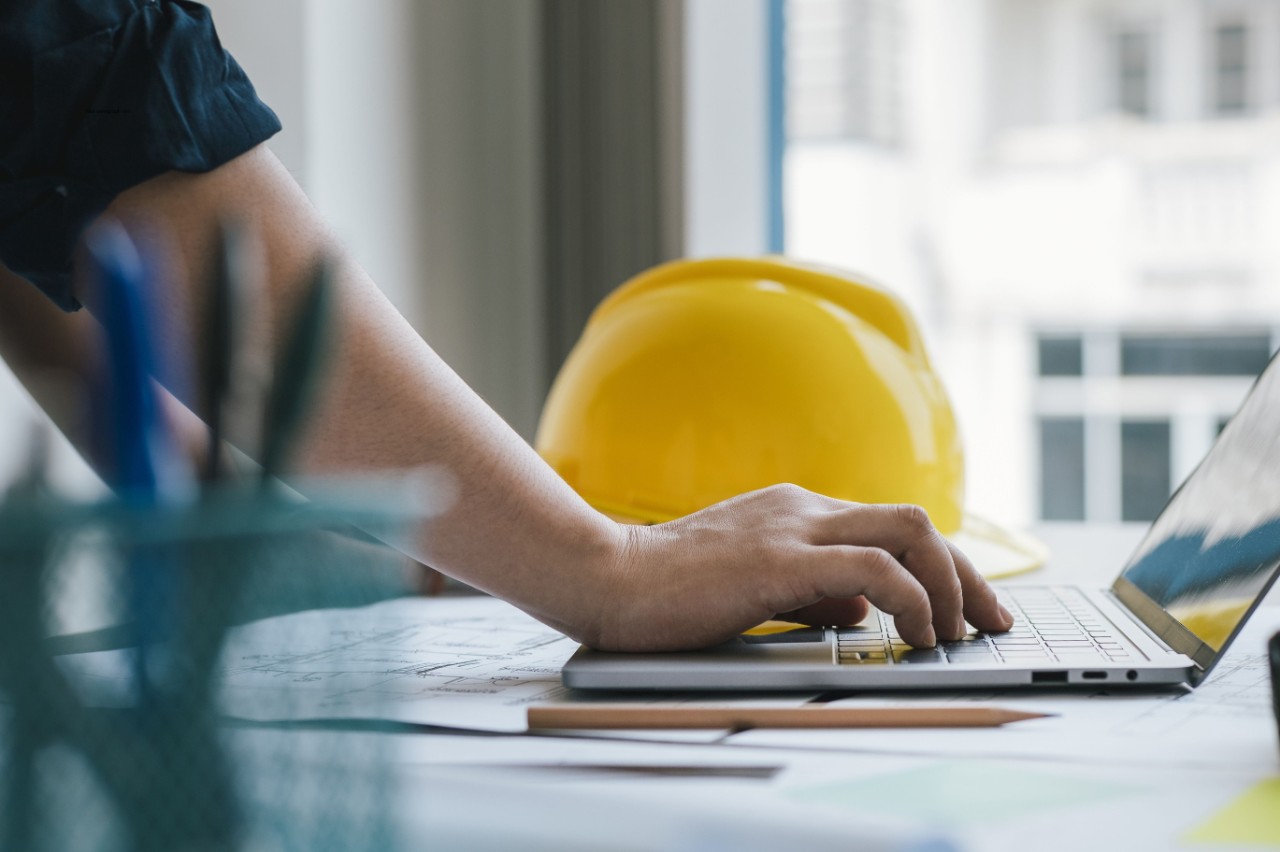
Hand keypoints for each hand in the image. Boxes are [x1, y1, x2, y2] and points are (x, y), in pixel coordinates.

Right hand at [592, 483, 1013, 651]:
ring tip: (954, 634)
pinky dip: (911, 599)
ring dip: (949, 584)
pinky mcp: (779, 558)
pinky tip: (914, 633)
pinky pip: (872, 568)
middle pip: (916, 521)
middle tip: (990, 622)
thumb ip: (811, 590)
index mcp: (797, 511)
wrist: (609, 576)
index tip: (970, 609)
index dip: (945, 567)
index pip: (892, 527)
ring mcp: (793, 527)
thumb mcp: (754, 585)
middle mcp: (804, 508)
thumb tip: (860, 608)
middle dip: (968, 573)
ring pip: (908, 531)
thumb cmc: (670, 589)